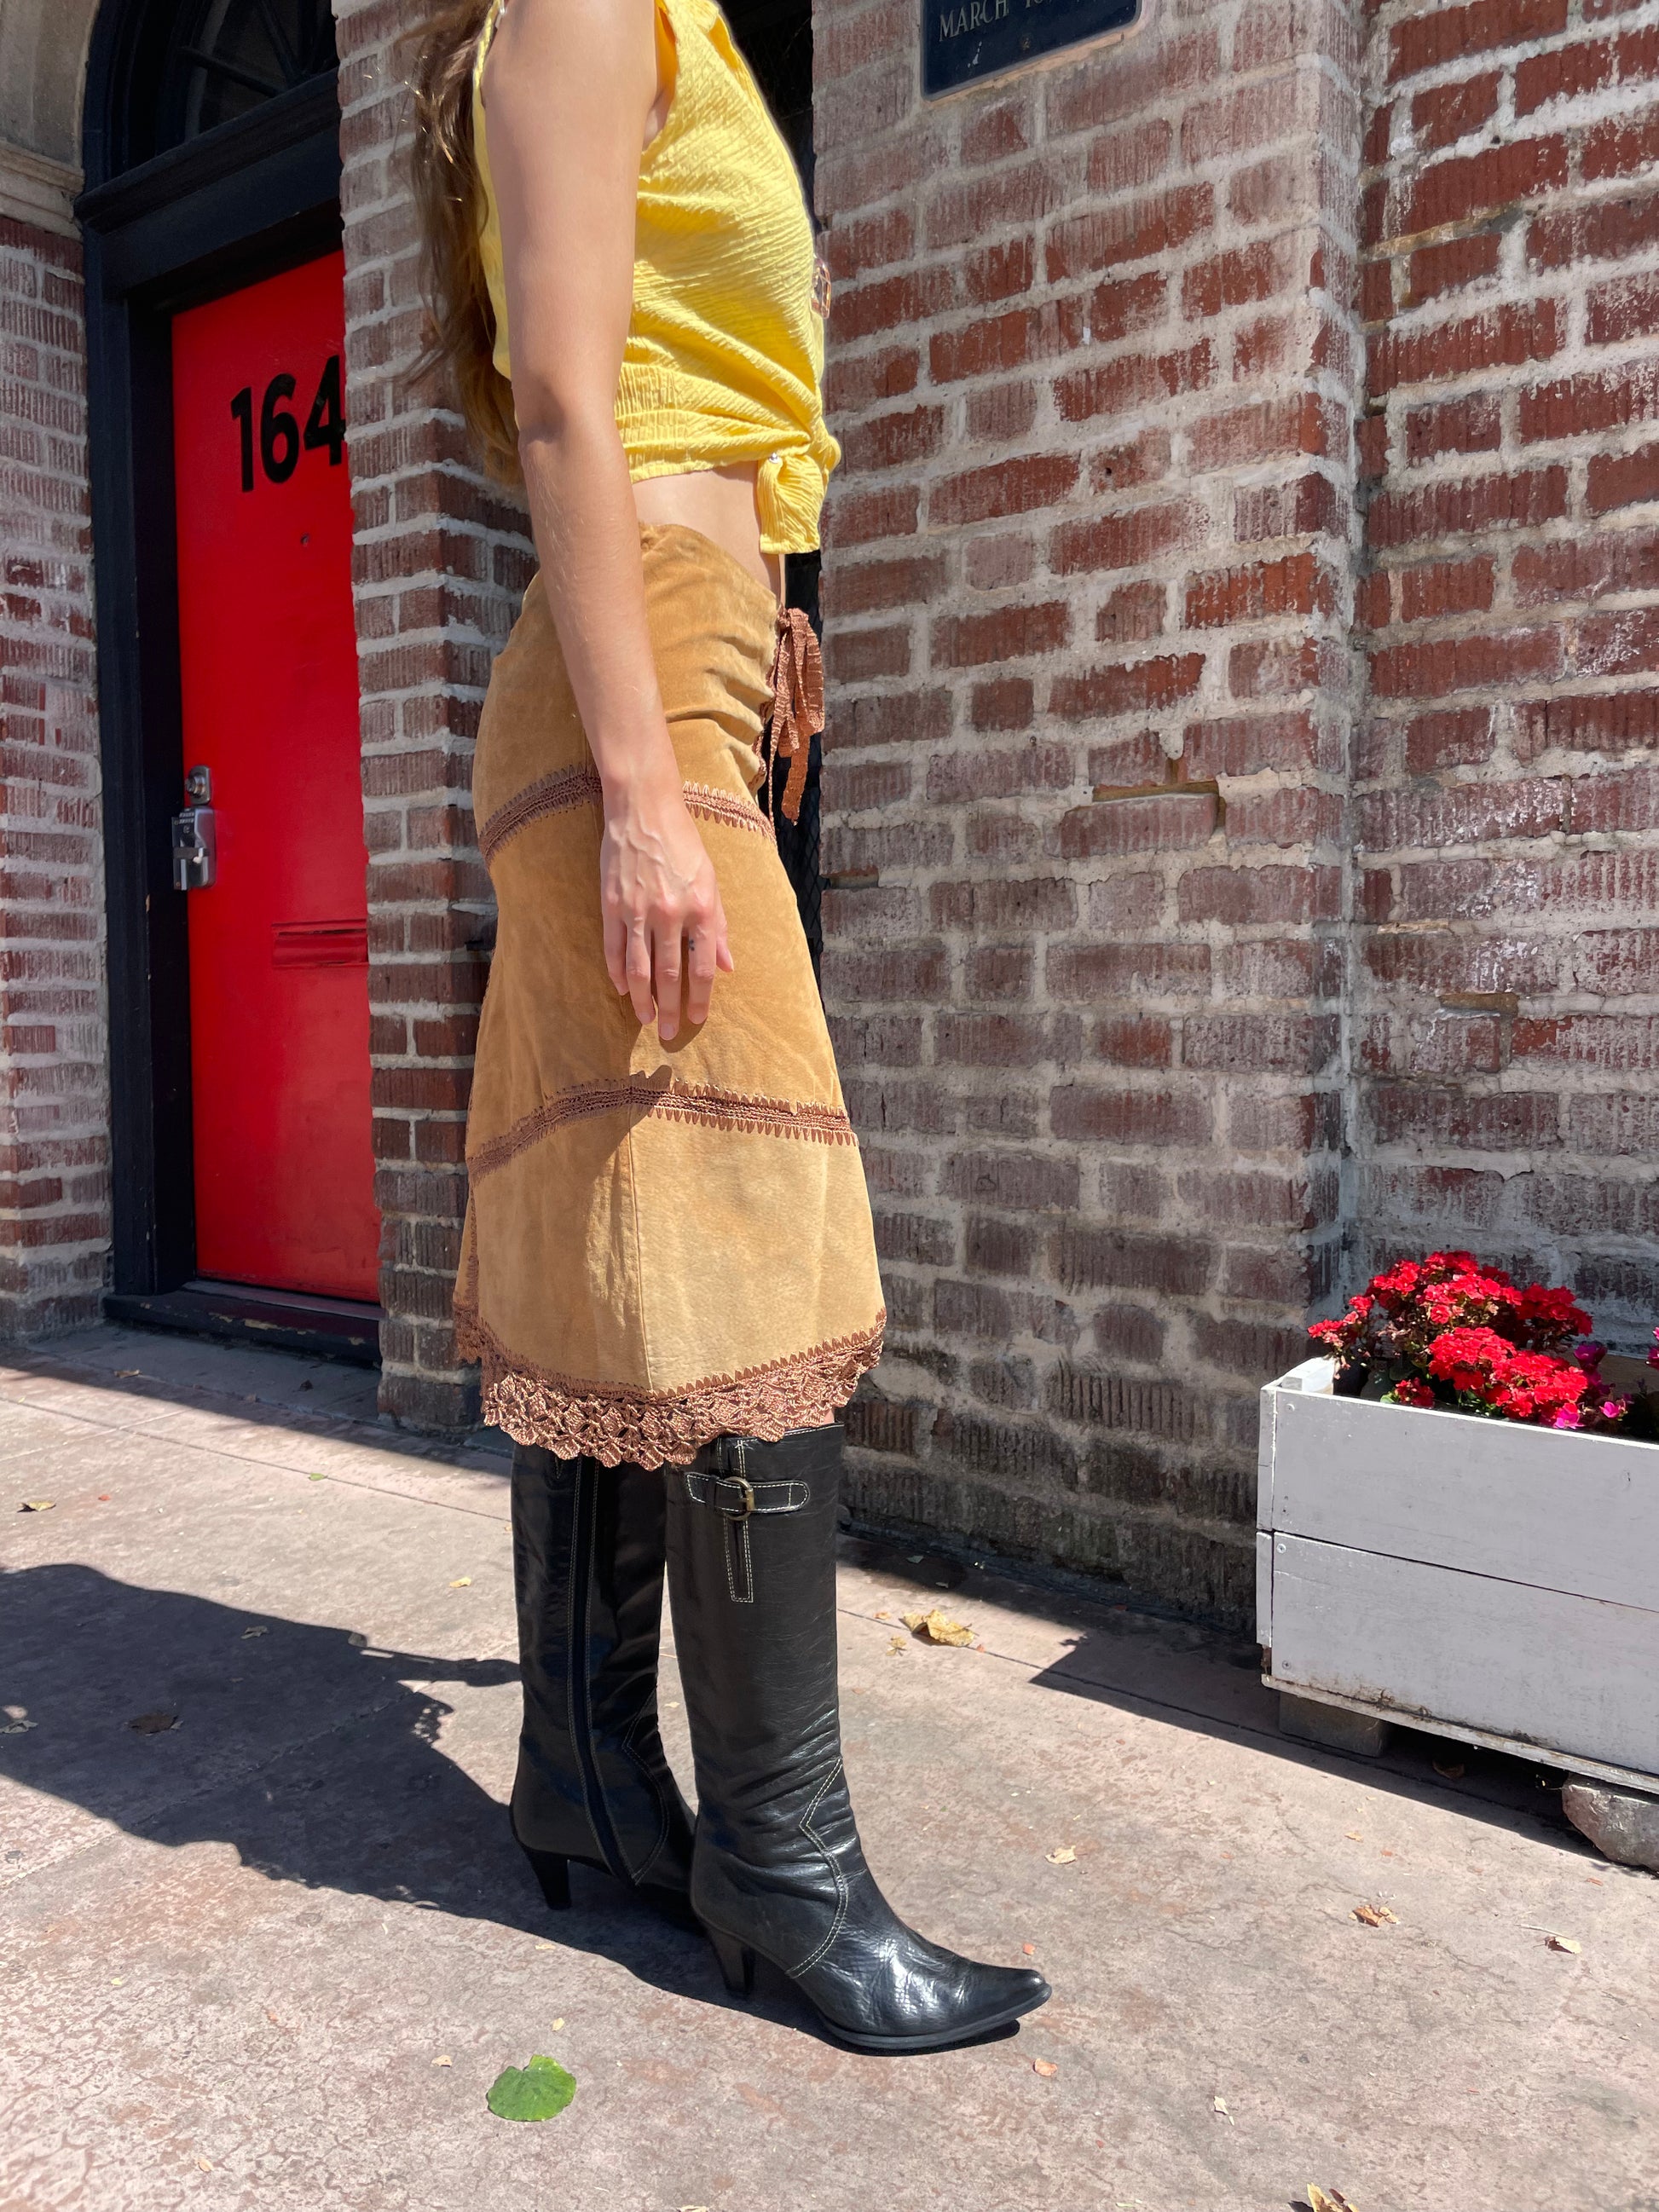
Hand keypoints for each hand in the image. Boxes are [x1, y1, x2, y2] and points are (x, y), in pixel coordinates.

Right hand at [599, 766, 732, 1041]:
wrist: (643, 809)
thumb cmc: (683, 843)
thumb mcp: (711, 881)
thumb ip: (718, 925)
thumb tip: (727, 966)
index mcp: (701, 909)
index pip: (701, 968)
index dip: (700, 998)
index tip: (697, 1018)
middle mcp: (670, 913)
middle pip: (669, 975)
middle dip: (670, 1009)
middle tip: (669, 1033)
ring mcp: (637, 910)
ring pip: (638, 969)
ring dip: (642, 1000)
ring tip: (645, 1019)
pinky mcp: (611, 904)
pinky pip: (614, 948)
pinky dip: (617, 972)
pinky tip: (622, 989)